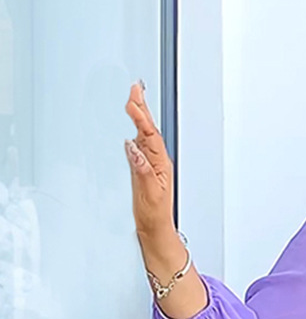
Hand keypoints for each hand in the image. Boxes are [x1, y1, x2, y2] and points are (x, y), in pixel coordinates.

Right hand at [124, 80, 175, 238]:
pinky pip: (140, 145)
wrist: (155, 230)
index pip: (150, 135)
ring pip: (144, 135)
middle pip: (149, 130)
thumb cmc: (154, 215)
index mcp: (161, 164)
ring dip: (139, 116)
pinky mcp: (143, 170)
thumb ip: (142, 169)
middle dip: (142, 108)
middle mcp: (157, 162)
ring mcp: (151, 165)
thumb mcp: (148, 192)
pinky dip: (135, 132)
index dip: (142, 117)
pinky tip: (132, 126)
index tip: (133, 101)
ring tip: (134, 99)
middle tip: (135, 89)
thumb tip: (133, 148)